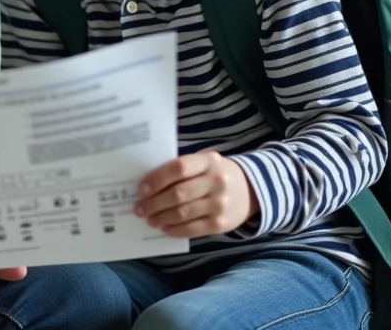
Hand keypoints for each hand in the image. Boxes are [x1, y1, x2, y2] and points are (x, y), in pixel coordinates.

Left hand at [135, 150, 257, 238]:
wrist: (251, 191)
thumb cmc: (215, 174)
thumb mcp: (204, 163)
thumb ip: (181, 169)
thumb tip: (148, 184)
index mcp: (208, 161)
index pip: (179, 168)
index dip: (157, 178)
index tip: (142, 188)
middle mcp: (217, 181)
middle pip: (178, 193)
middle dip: (154, 203)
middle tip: (140, 208)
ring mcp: (220, 204)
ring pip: (183, 213)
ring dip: (162, 217)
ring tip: (150, 219)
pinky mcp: (221, 224)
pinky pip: (192, 229)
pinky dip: (175, 230)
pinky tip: (165, 228)